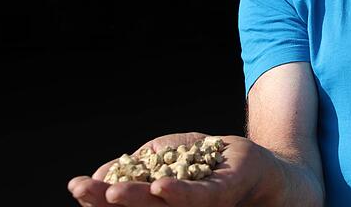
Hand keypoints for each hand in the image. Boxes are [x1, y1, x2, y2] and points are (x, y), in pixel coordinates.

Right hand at [68, 132, 283, 206]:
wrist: (274, 171)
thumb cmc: (222, 163)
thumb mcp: (181, 150)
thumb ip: (151, 156)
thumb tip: (112, 167)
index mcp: (164, 201)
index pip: (126, 200)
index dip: (99, 196)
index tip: (76, 186)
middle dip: (106, 201)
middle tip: (80, 191)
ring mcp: (202, 206)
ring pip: (163, 206)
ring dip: (135, 201)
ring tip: (110, 194)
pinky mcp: (225, 194)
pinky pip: (200, 197)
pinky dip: (180, 193)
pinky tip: (160, 187)